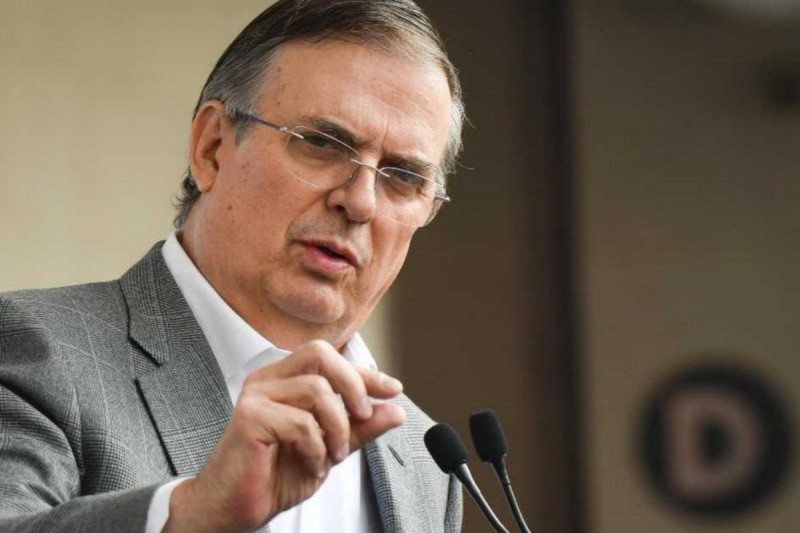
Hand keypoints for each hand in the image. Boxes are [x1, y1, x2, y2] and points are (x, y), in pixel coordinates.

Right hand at [164, 340, 404, 532]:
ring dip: (337, 428)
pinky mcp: (250, 417)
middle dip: (353, 384)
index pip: (329, 360)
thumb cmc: (273, 477)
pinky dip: (316, 448)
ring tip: (332, 455)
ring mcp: (256, 395)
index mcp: (283, 379)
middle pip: (321, 355)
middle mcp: (267, 379)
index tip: (394, 389)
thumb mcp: (329, 449)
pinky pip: (302, 423)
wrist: (233, 509)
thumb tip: (395, 410)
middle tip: (363, 416)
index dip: (365, 373)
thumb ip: (359, 428)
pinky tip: (310, 464)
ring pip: (317, 391)